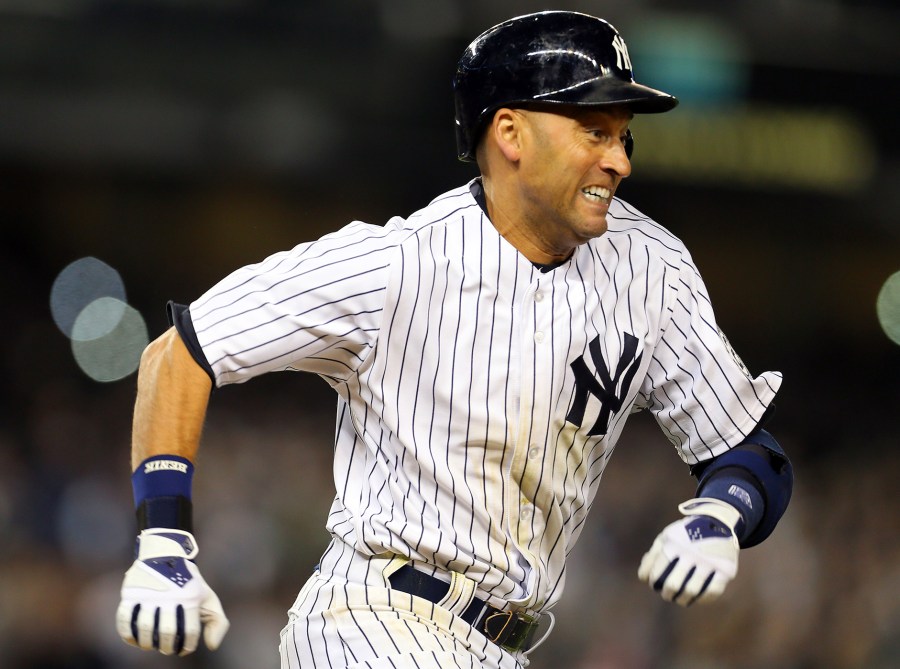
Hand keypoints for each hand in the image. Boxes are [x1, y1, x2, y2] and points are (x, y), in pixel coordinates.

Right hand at [116, 529, 228, 654]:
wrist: (165, 554)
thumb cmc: (188, 583)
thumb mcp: (208, 597)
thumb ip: (218, 622)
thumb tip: (212, 646)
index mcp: (190, 597)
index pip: (189, 632)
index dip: (187, 646)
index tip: (182, 650)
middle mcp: (170, 595)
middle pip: (166, 632)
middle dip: (166, 647)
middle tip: (166, 649)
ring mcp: (149, 593)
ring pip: (145, 628)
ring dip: (147, 644)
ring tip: (151, 645)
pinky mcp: (131, 593)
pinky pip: (124, 620)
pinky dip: (128, 635)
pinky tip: (135, 639)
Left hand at [637, 498, 740, 605]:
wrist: (718, 522)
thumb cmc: (685, 534)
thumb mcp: (666, 536)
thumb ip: (653, 556)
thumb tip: (644, 578)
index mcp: (673, 544)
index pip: (657, 571)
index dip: (654, 582)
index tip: (655, 585)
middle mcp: (691, 552)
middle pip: (673, 584)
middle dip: (667, 594)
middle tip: (667, 595)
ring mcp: (709, 561)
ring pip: (692, 590)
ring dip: (683, 600)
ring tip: (680, 600)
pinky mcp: (726, 569)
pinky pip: (713, 591)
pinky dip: (703, 599)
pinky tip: (698, 598)